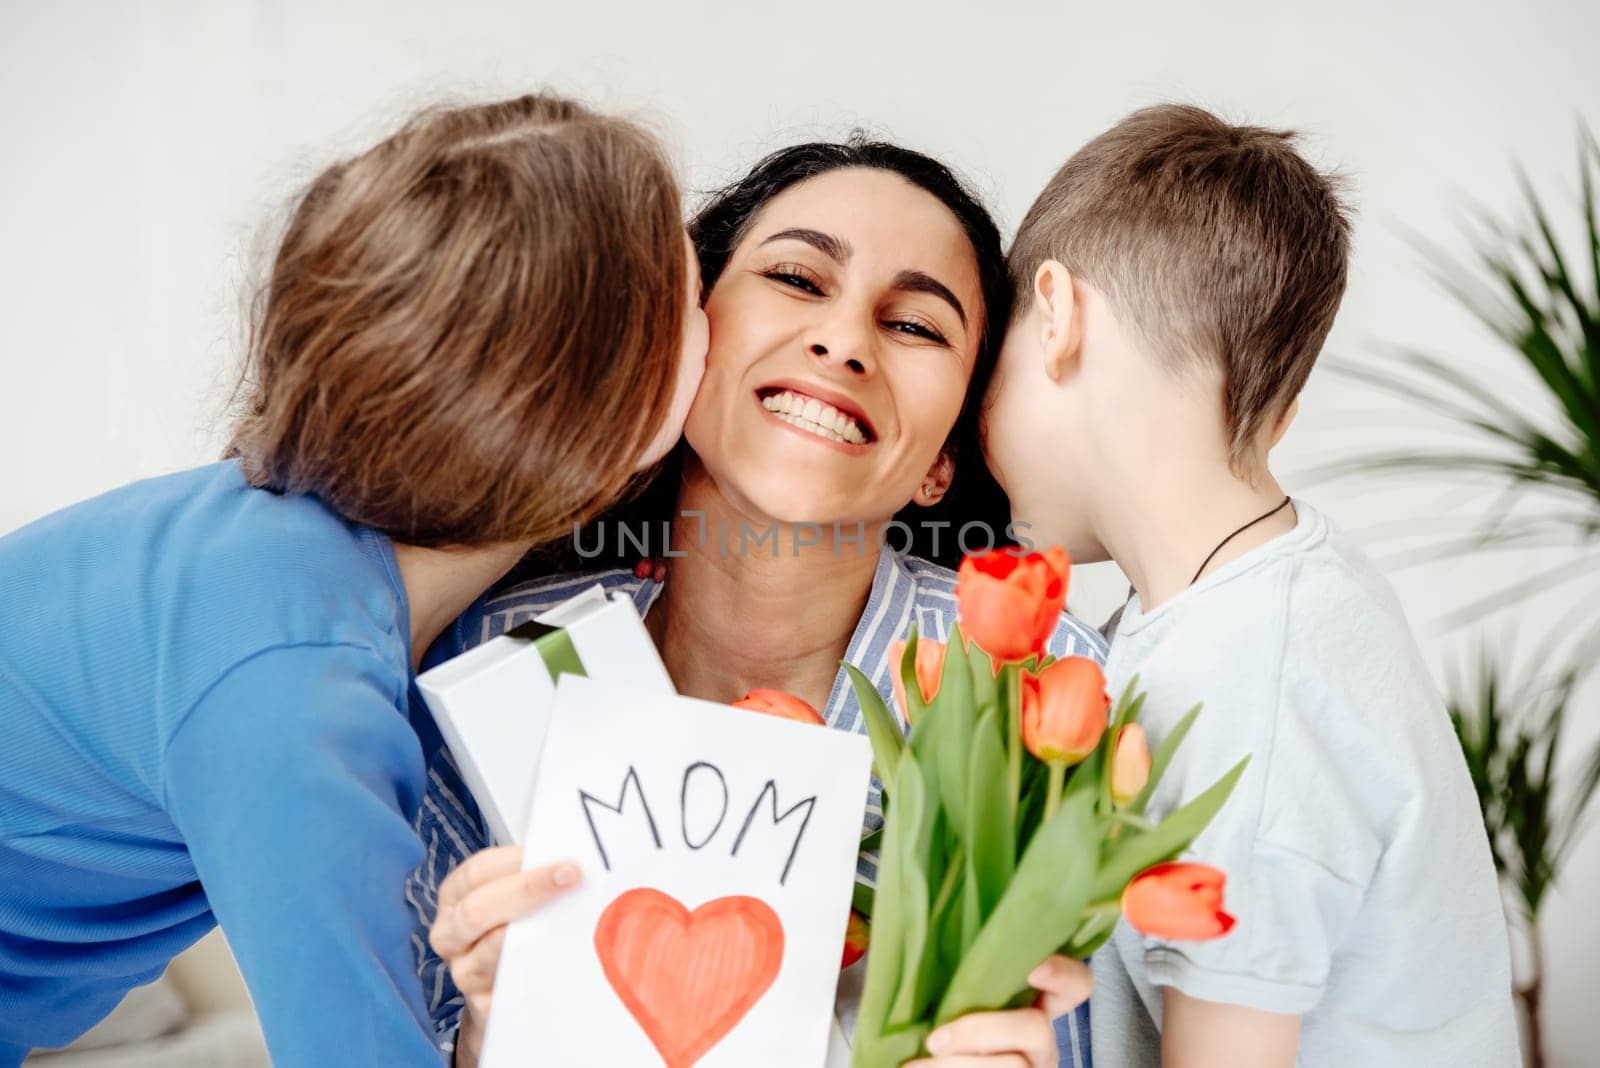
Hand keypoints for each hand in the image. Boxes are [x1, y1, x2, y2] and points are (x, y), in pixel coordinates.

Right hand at [428, 846, 581, 1066]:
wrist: (507, 989)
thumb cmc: (513, 928)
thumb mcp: (512, 897)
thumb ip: (530, 876)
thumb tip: (565, 858)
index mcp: (455, 896)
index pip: (476, 872)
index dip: (516, 861)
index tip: (559, 857)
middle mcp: (449, 935)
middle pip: (477, 910)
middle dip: (527, 890)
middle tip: (571, 877)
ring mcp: (464, 973)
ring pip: (491, 950)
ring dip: (534, 930)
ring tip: (572, 914)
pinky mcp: (484, 1006)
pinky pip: (510, 986)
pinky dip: (537, 968)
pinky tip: (562, 955)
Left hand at [904, 955, 1092, 1066]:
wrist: (931, 1051)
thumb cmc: (940, 1015)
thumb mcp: (956, 987)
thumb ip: (963, 965)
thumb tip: (927, 922)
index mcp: (1039, 1002)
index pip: (1075, 983)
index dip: (1062, 973)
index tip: (1032, 968)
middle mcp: (1042, 1039)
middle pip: (1038, 1029)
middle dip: (980, 1033)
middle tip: (934, 1039)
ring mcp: (1031, 1066)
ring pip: (1013, 1067)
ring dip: (957, 1066)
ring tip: (915, 1065)